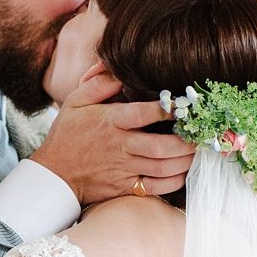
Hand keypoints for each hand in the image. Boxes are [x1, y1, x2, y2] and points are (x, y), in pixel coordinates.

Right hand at [29, 63, 195, 203]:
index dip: (169, 109)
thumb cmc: (67, 134)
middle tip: (203, 133)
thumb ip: (100, 83)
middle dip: (187, 141)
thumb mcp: (76, 101)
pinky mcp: (124, 188)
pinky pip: (156, 188)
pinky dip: (174, 181)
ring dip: (186, 160)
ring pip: (163, 168)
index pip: (144, 113)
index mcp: (110, 121)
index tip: (186, 104)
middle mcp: (119, 146)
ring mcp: (123, 169)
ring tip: (199, 150)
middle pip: (161, 146)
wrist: (53, 174)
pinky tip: (183, 171)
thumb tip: (122, 69)